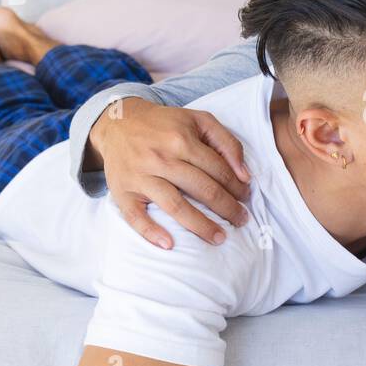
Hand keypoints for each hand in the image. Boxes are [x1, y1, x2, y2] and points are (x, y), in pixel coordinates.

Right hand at [90, 97, 251, 248]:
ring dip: (201, 226)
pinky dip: (151, 232)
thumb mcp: (199, 120)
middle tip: (241, 220)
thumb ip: (227, 142)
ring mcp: (141, 176)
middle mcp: (161, 158)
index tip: (247, 198)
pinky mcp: (123, 191)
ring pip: (176, 206)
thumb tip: (244, 175)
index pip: (219, 170)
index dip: (237, 186)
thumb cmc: (165, 124)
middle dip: (227, 208)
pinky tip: (169, 245)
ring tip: (219, 238)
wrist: (118, 123)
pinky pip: (136, 217)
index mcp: (182, 140)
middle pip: (203, 189)